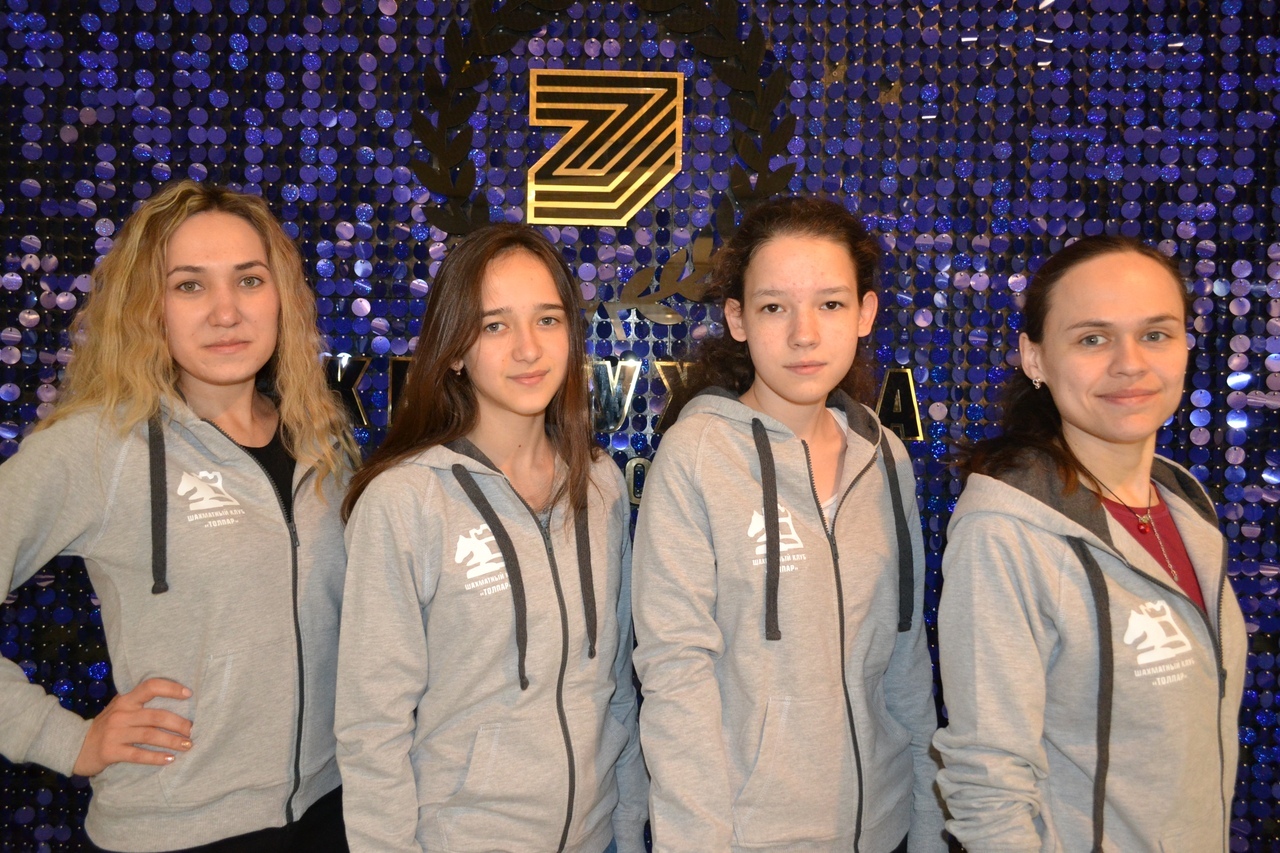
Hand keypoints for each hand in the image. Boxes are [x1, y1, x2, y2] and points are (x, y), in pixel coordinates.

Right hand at [72, 678, 193, 776]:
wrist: (76, 747)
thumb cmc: (107, 727)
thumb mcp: (120, 710)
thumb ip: (139, 704)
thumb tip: (177, 702)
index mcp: (125, 700)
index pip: (150, 687)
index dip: (170, 688)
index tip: (189, 694)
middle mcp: (120, 714)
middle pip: (156, 716)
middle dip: (178, 723)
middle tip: (192, 731)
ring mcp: (114, 733)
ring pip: (150, 736)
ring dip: (171, 741)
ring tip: (187, 745)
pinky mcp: (110, 751)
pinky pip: (138, 754)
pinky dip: (156, 757)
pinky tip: (170, 759)